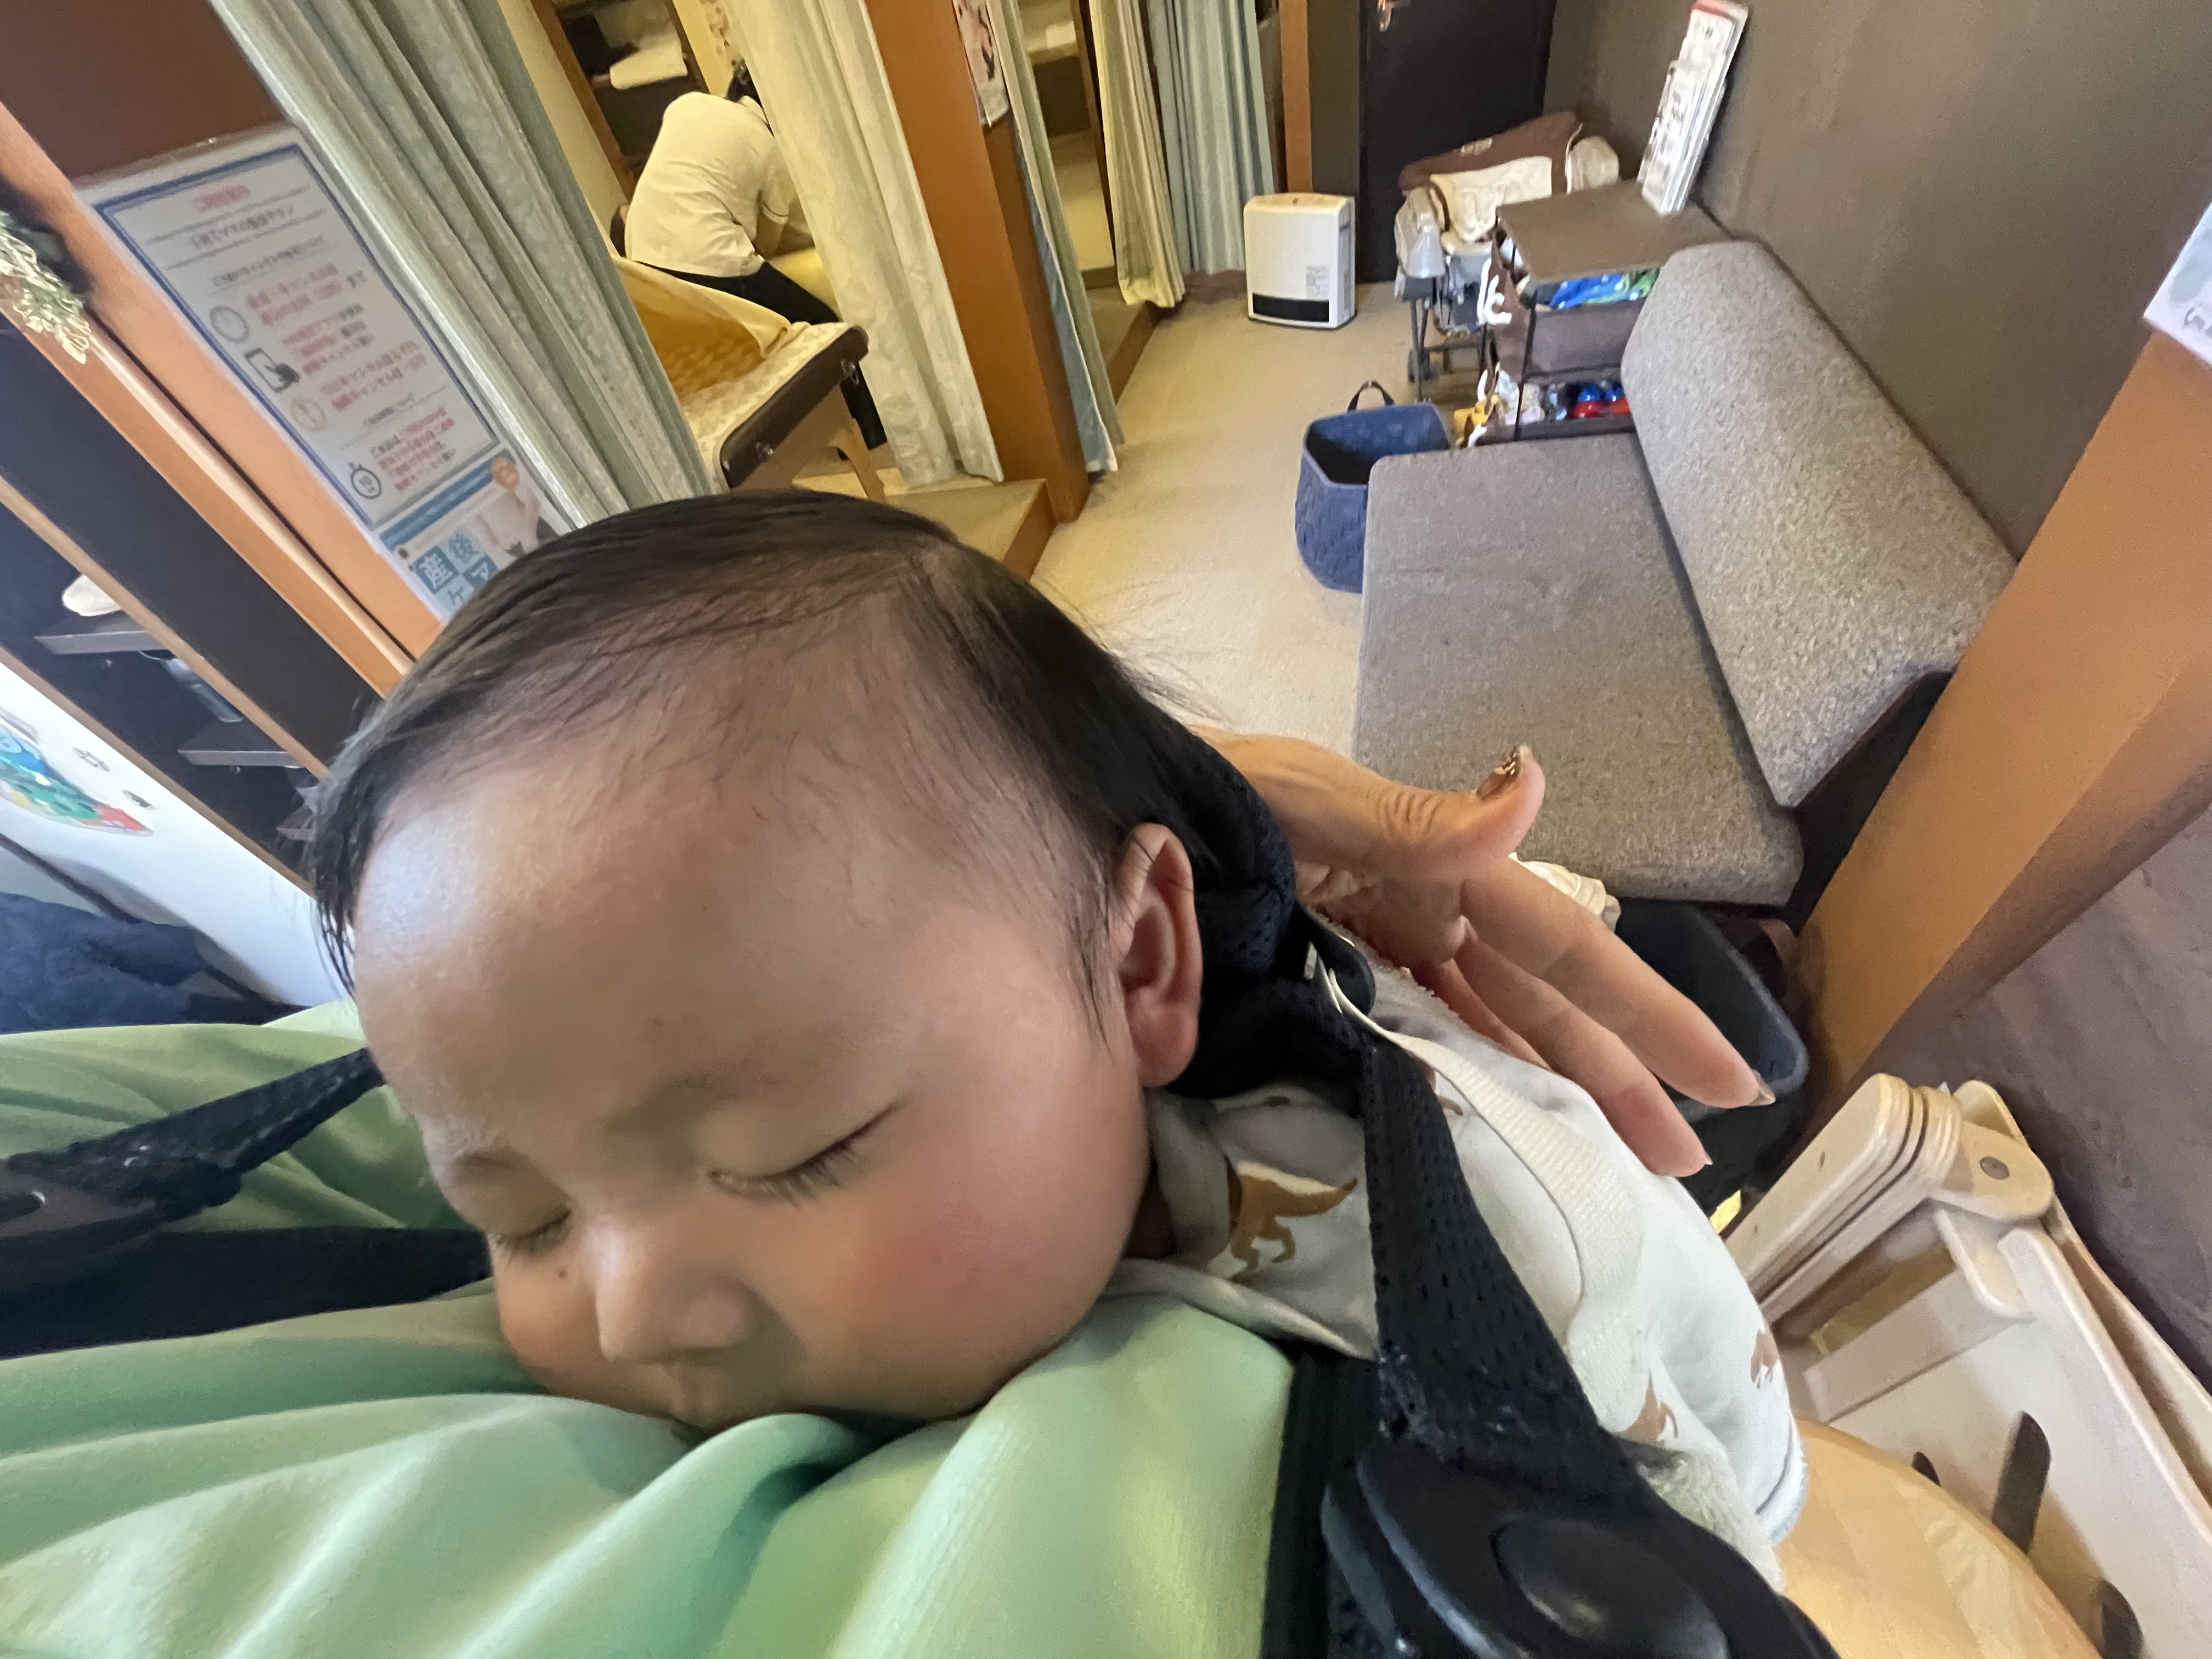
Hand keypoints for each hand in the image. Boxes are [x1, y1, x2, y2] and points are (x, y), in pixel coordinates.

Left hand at [1197, 728, 1764, 1175]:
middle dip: (1618, 1076)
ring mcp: (1379, 948)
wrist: (1112, 814)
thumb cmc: (1209, 793)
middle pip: (1541, 1006)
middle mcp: (1424, 911)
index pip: (1564, 953)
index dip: (1646, 1017)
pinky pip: (1420, 1039)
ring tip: (1618, 1161)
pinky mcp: (1328, 978)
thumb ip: (1418, 818)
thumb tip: (1533, 784)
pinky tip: (1502, 1124)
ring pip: (1491, 1030)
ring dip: (1555, 1088)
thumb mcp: (1311, 800)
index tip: (1727, 1081)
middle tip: (1688, 1162)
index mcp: (1438, 867)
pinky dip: (1470, 1081)